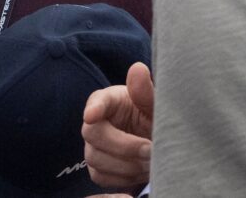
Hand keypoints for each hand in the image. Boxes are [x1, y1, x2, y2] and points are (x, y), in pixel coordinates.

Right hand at [82, 61, 154, 187]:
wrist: (154, 142)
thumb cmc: (152, 118)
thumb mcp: (155, 104)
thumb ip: (146, 91)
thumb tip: (138, 68)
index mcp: (108, 100)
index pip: (96, 101)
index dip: (93, 108)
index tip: (91, 114)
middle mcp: (94, 122)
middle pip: (93, 134)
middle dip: (123, 146)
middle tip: (150, 150)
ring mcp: (93, 146)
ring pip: (96, 159)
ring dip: (126, 165)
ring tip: (151, 162)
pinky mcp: (97, 168)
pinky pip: (101, 177)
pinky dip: (123, 178)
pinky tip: (140, 171)